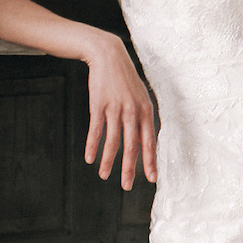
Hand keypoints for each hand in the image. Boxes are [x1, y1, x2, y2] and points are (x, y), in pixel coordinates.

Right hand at [82, 32, 156, 188]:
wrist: (109, 55)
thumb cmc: (125, 79)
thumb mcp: (140, 96)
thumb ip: (142, 118)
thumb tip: (144, 141)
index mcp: (146, 110)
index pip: (150, 141)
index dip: (151, 161)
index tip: (152, 178)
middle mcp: (132, 111)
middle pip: (132, 146)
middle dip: (130, 169)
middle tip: (127, 186)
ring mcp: (115, 108)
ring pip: (113, 141)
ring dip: (108, 161)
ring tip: (104, 175)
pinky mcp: (99, 105)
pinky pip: (96, 130)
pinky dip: (93, 146)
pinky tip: (89, 158)